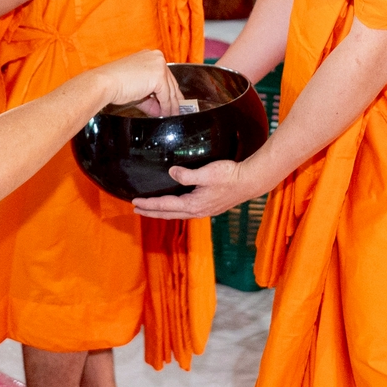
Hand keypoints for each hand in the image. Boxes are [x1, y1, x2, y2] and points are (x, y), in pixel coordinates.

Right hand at [98, 48, 180, 113]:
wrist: (106, 83)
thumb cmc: (114, 82)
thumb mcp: (137, 88)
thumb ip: (150, 97)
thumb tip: (159, 109)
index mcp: (150, 56)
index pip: (165, 75)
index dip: (169, 90)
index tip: (172, 101)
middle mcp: (157, 58)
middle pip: (170, 81)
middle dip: (173, 98)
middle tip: (175, 110)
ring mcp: (159, 66)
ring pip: (170, 89)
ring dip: (171, 105)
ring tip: (171, 114)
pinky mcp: (159, 76)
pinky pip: (166, 95)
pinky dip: (166, 106)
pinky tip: (165, 113)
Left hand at [134, 156, 265, 220]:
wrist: (251, 181)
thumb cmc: (229, 176)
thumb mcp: (206, 173)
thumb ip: (186, 175)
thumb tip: (171, 173)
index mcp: (193, 204)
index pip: (165, 205)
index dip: (149, 204)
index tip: (135, 202)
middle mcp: (197, 211)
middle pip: (168, 214)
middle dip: (152, 211)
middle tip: (137, 209)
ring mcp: (205, 211)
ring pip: (177, 214)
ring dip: (163, 212)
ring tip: (152, 210)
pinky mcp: (210, 207)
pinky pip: (187, 212)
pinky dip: (175, 210)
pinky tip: (176, 207)